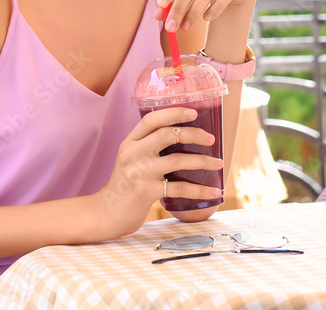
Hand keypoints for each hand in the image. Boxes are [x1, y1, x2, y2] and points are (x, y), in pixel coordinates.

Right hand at [90, 107, 223, 239]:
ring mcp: (139, 172)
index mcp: (129, 142)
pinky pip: (179, 188)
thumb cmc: (124, 186)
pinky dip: (199, 189)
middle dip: (193, 134)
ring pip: (177, 160)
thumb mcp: (130, 160)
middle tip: (210, 139)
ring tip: (218, 163)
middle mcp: (133, 153)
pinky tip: (213, 191)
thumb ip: (147, 148)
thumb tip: (182, 138)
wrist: (107, 213)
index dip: (173, 113)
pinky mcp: (146, 191)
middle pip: (167, 134)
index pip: (151, 120)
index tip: (193, 113)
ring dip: (202, 161)